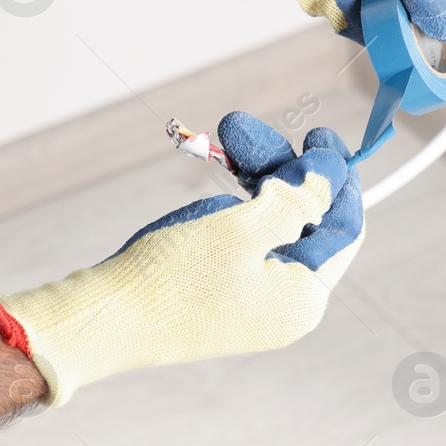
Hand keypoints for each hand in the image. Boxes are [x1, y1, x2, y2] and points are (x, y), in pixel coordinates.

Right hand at [0, 113, 363, 404]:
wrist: (103, 317)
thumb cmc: (172, 279)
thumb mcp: (243, 229)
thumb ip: (296, 200)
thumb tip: (333, 177)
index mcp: (303, 297)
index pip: (343, 229)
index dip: (336, 179)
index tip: (322, 138)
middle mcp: (283, 302)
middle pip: (302, 220)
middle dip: (281, 168)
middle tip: (253, 128)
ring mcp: (250, 298)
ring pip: (269, 223)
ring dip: (253, 177)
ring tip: (225, 134)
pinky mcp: (219, 290)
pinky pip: (243, 238)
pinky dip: (235, 204)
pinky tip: (220, 173)